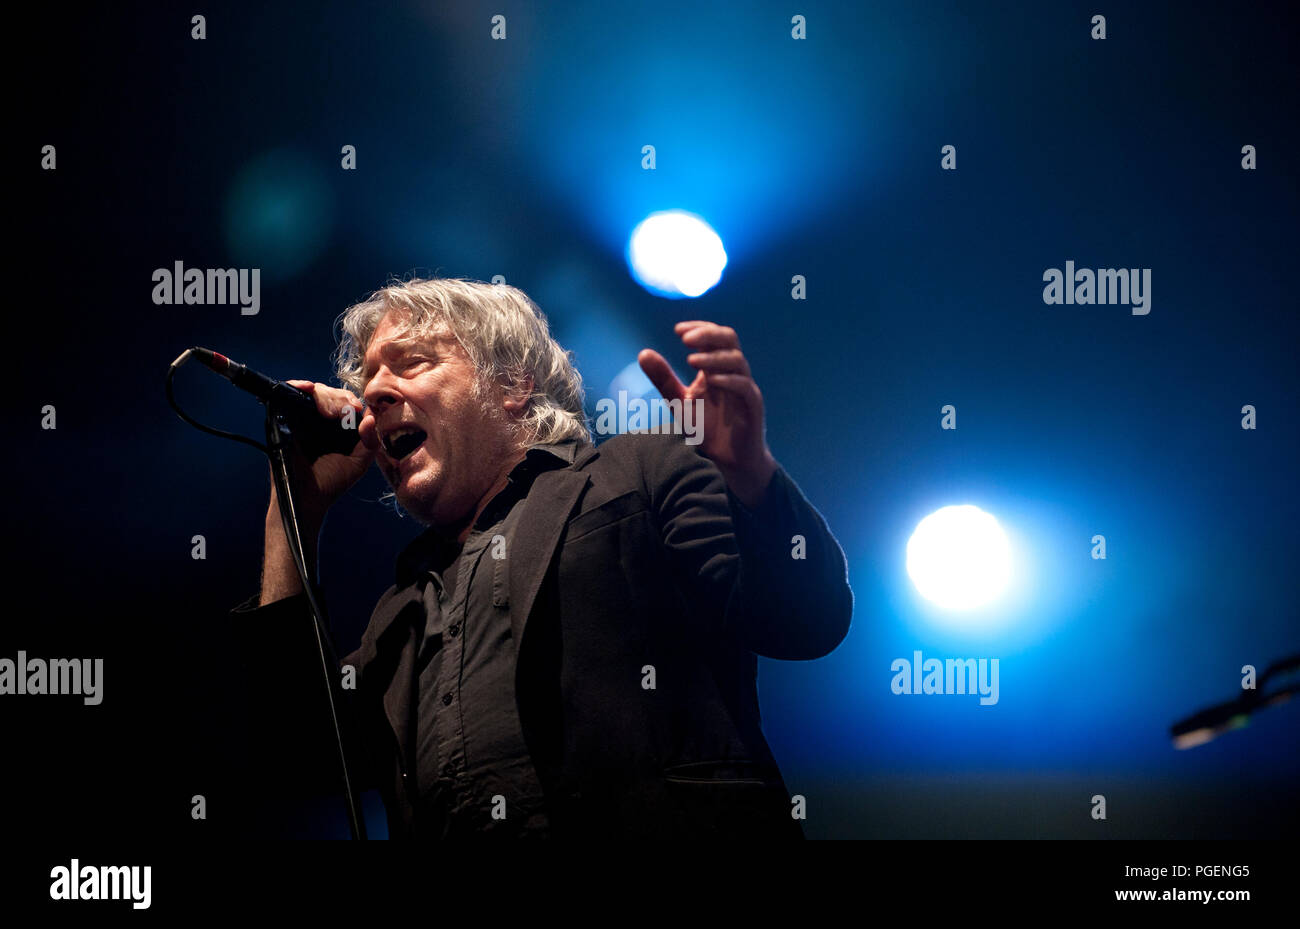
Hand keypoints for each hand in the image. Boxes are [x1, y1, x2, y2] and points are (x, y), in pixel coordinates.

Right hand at [275, 380, 374, 523]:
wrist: (307, 498)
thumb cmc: (333, 481)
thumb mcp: (359, 461)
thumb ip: (370, 440)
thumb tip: (371, 416)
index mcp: (340, 425)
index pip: (346, 400)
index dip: (350, 400)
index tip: (355, 408)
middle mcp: (321, 418)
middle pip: (330, 392)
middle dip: (337, 398)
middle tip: (339, 412)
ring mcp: (303, 417)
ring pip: (314, 391)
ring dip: (322, 394)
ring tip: (327, 411)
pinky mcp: (285, 418)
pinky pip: (290, 394)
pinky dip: (298, 386)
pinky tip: (305, 389)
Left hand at [638, 321, 776, 507]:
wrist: (726, 462)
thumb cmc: (706, 429)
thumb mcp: (679, 402)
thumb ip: (664, 379)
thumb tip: (643, 353)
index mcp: (716, 368)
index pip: (714, 336)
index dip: (700, 328)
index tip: (678, 330)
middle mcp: (732, 373)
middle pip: (729, 340)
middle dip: (708, 335)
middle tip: (685, 339)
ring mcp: (744, 388)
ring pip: (737, 360)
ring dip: (713, 358)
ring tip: (690, 361)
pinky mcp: (752, 406)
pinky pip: (744, 386)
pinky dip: (728, 380)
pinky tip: (710, 381)